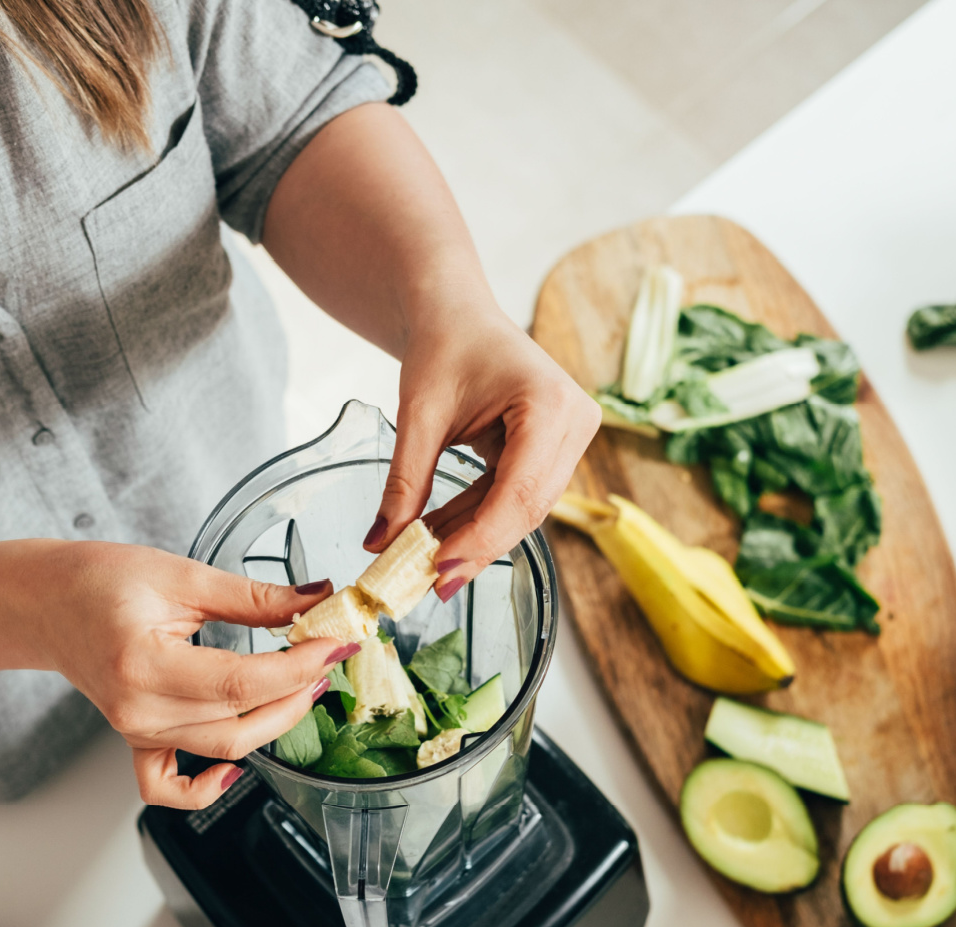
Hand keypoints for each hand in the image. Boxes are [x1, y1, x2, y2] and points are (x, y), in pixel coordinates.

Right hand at [27, 542, 355, 809]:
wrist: (46, 601)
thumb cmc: (99, 580)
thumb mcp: (182, 575)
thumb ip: (253, 597)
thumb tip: (315, 600)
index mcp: (144, 663)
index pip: (242, 682)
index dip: (299, 666)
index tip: (335, 644)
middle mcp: (138, 709)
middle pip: (240, 722)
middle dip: (298, 692)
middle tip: (328, 657)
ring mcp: (136, 731)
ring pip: (223, 748)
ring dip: (275, 721)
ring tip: (304, 683)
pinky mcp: (137, 740)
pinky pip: (168, 787)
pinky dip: (205, 788)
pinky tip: (235, 770)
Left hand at [364, 302, 600, 599]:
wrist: (456, 313)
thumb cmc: (443, 345)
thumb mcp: (418, 415)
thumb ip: (404, 483)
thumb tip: (381, 544)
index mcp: (549, 403)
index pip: (520, 491)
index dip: (481, 538)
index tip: (439, 570)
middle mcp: (574, 422)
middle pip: (528, 508)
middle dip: (477, 547)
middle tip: (431, 584)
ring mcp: (571, 438)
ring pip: (524, 510)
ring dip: (475, 538)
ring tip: (426, 563)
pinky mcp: (555, 451)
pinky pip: (517, 498)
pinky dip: (478, 519)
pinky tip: (441, 538)